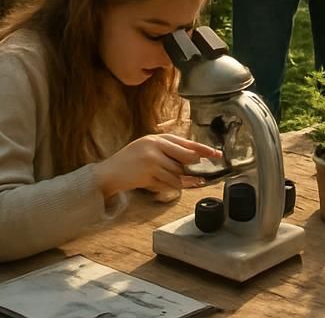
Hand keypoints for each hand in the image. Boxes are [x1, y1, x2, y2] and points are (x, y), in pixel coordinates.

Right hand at [94, 134, 222, 198]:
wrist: (109, 173)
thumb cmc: (130, 160)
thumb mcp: (148, 147)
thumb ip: (167, 149)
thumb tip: (193, 156)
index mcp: (157, 139)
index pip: (185, 142)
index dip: (203, 148)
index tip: (216, 153)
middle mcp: (155, 147)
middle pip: (185, 156)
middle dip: (196, 164)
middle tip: (205, 171)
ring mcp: (151, 162)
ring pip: (177, 173)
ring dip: (186, 179)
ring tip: (194, 182)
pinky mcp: (148, 176)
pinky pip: (168, 183)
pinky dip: (176, 186)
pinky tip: (181, 186)